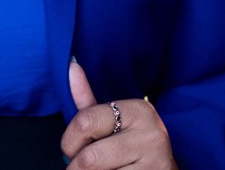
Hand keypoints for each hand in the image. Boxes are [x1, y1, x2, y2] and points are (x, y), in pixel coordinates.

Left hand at [61, 62, 177, 168]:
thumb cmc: (129, 143)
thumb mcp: (112, 119)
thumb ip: (87, 99)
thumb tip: (70, 66)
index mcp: (138, 110)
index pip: (86, 122)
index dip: (69, 140)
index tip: (69, 148)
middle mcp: (151, 134)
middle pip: (90, 157)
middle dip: (76, 166)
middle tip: (77, 167)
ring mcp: (156, 163)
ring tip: (99, 169)